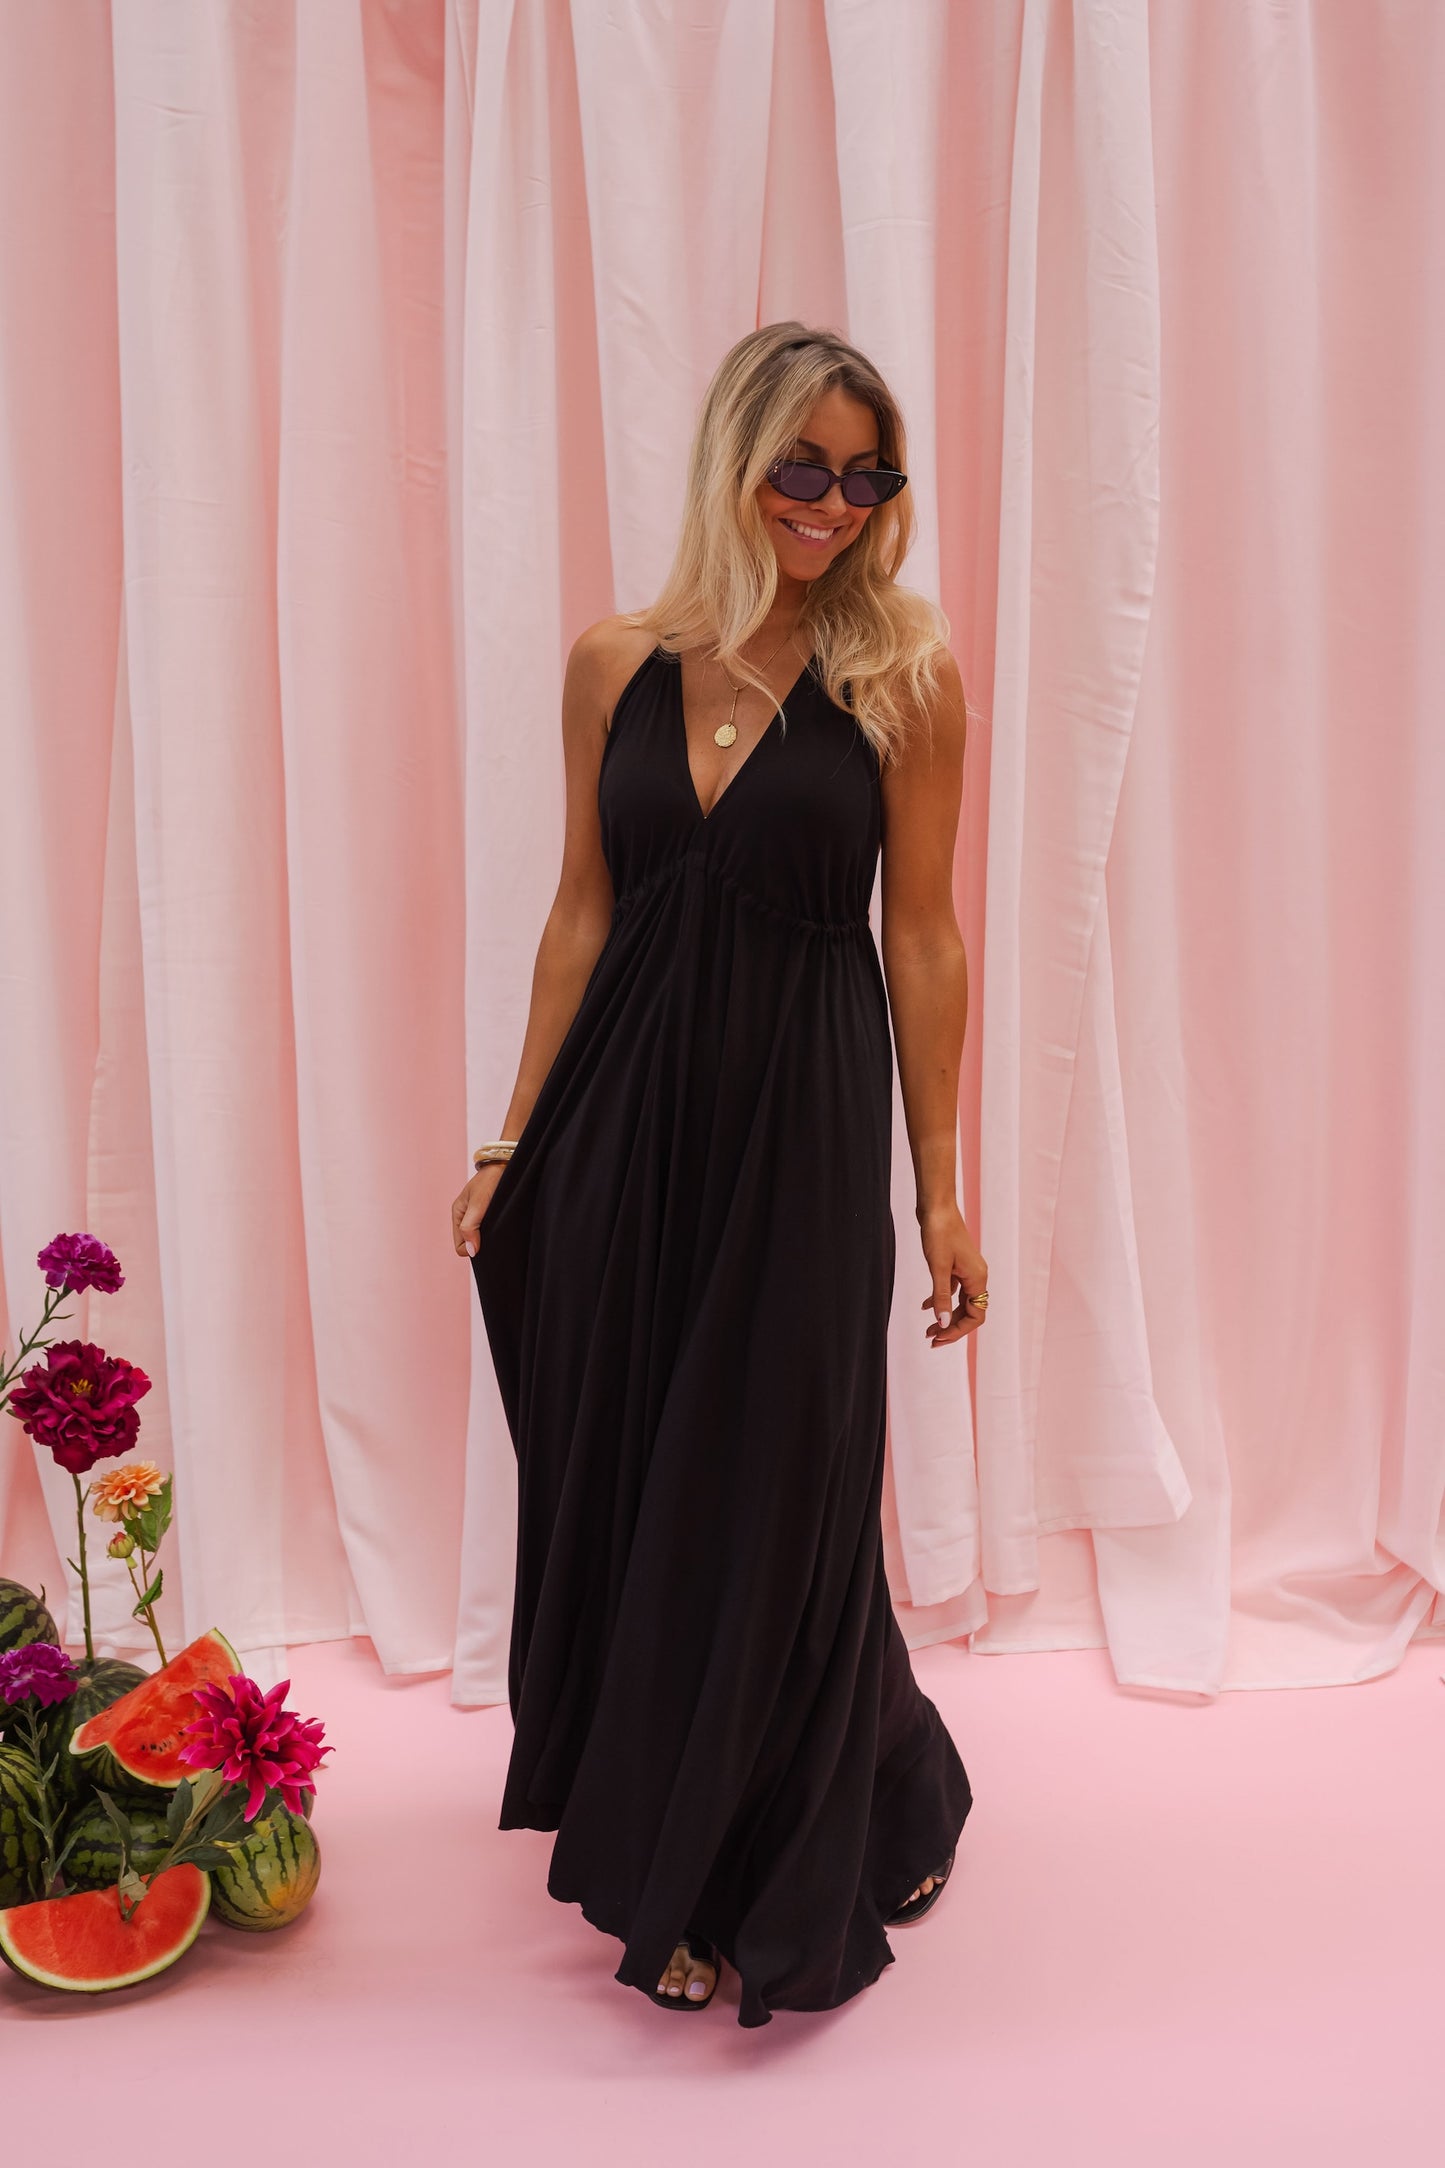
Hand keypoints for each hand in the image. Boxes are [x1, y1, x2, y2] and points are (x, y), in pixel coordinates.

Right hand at [452, 1163, 505, 1258]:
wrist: (506, 1164)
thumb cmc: (491, 1179)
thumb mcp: (478, 1203)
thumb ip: (470, 1226)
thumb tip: (469, 1251)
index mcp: (458, 1213)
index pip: (460, 1246)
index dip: (471, 1248)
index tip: (486, 1241)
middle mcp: (466, 1216)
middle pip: (469, 1243)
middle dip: (480, 1245)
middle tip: (495, 1235)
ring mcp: (478, 1216)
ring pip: (480, 1238)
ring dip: (489, 1239)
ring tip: (500, 1229)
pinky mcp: (490, 1214)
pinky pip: (489, 1231)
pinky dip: (495, 1232)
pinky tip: (503, 1227)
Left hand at [916, 1201, 987, 1346]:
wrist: (936, 1206)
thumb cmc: (938, 1233)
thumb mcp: (938, 1268)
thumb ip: (941, 1297)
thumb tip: (943, 1324)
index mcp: (977, 1278)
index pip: (975, 1316)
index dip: (958, 1330)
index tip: (938, 1337)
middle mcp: (977, 1276)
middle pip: (969, 1312)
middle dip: (951, 1327)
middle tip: (931, 1339)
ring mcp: (967, 1270)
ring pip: (961, 1302)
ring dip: (946, 1317)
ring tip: (928, 1330)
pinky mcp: (956, 1265)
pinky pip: (953, 1290)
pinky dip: (941, 1300)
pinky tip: (925, 1306)